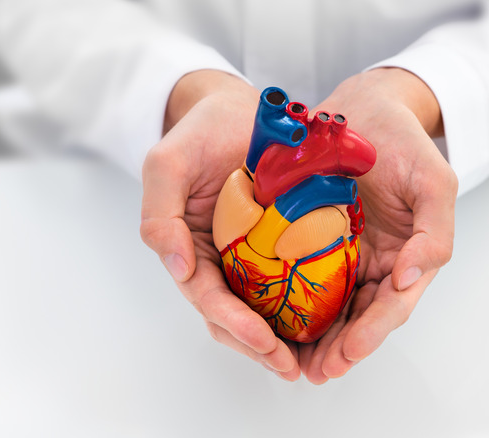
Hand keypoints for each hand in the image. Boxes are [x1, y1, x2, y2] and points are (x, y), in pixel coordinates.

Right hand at [140, 70, 300, 380]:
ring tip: (311, 363)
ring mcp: (251, 256)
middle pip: (235, 316)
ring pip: (264, 309)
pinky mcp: (283, 245)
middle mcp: (221, 260)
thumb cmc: (200, 133)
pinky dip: (305, 308)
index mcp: (191, 248)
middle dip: (260, 346)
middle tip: (292, 368)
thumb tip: (176, 266)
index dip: (233, 322)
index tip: (263, 341)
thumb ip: (160, 213)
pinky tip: (329, 325)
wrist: (241, 111)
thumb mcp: (168, 164)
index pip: (208, 296)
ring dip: (283, 340)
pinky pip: (292, 282)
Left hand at [297, 68, 457, 383]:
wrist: (364, 106)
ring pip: (327, 304)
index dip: (370, 334)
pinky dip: (289, 299)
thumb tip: (409, 279)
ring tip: (290, 360)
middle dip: (338, 347)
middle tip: (314, 371)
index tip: (347, 356)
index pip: (391, 305)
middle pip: (357, 315)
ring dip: (312, 335)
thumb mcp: (434, 181)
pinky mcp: (309, 235)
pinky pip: (299, 272)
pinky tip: (270, 317)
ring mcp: (340, 250)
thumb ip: (434, 232)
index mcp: (407, 255)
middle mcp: (373, 261)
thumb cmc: (404, 141)